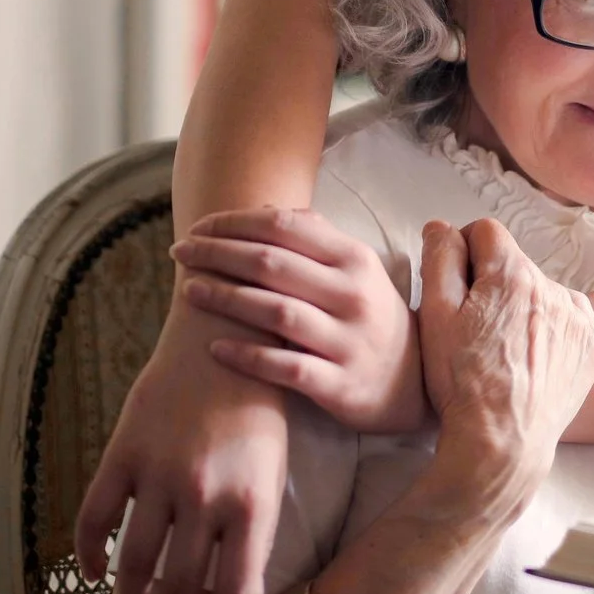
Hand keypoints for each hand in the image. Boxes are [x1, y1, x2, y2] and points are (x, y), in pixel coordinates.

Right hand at [75, 308, 289, 593]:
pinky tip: (94, 573)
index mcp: (252, 502)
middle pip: (181, 585)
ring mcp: (159, 474)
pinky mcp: (123, 453)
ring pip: (135, 562)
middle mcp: (205, 494)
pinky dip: (90, 554)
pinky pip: (95, 518)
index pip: (235, 590)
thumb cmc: (257, 409)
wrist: (225, 335)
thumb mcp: (272, 469)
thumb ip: (254, 529)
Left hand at [173, 207, 427, 433]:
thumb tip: (265, 209)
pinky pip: (285, 368)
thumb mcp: (358, 271)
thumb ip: (317, 239)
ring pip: (276, 312)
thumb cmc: (370, 317)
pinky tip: (214, 348)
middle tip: (180, 251)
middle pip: (272, 265)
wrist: (413, 383)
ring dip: (225, 299)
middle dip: (218, 254)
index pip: (285, 227)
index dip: (234, 223)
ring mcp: (347, 341)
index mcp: (355, 259)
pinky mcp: (338, 384)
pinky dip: (247, 356)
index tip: (199, 227)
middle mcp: (353, 295)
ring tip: (188, 291)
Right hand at [417, 219, 593, 490]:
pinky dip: (549, 331)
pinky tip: (529, 360)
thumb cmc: (462, 382)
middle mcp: (554, 287)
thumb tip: (443, 226)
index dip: (463, 253)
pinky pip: (567, 319)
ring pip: (541, 291)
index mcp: (513, 274)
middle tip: (475, 328)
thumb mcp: (435, 316)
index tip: (456, 287)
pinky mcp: (592, 346)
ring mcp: (578, 318)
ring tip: (503, 350)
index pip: (485, 232)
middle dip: (493, 284)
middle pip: (514, 265)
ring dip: (523, 307)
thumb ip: (440, 258)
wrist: (504, 443)